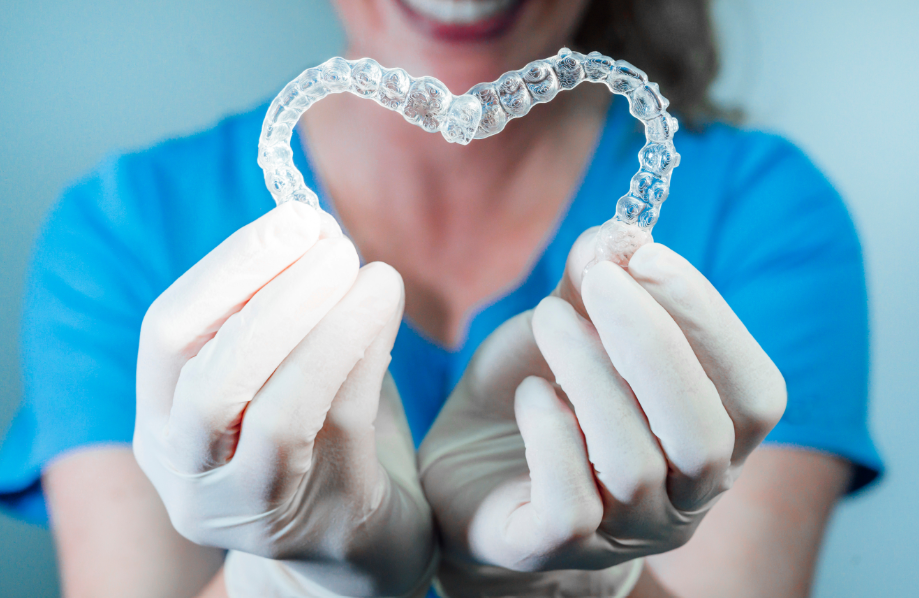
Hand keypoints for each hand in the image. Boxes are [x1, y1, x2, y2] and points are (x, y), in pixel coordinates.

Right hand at [134, 203, 434, 597]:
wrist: (356, 542)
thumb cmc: (317, 439)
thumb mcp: (282, 371)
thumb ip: (286, 309)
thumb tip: (315, 225)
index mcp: (164, 424)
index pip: (167, 336)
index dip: (229, 270)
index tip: (294, 219)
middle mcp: (189, 473)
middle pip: (209, 380)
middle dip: (273, 297)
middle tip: (333, 243)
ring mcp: (249, 508)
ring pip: (275, 413)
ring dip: (326, 327)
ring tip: (372, 272)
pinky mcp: (319, 520)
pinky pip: (339, 428)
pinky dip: (364, 356)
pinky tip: (386, 310)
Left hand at [418, 228, 786, 596]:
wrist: (466, 468)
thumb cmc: (537, 394)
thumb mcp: (568, 329)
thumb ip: (596, 286)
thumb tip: (617, 234)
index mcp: (710, 440)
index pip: (753, 393)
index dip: (709, 320)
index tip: (648, 255)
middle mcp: (681, 498)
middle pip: (704, 436)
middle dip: (654, 344)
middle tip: (598, 281)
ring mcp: (622, 534)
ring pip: (634, 464)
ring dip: (590, 374)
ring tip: (549, 321)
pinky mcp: (554, 549)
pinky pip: (572, 505)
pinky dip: (552, 435)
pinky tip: (531, 396)